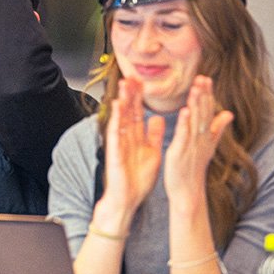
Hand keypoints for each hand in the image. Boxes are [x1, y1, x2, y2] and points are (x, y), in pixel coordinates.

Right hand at [99, 77, 163, 219]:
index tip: (141, 80)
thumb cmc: (138, 178)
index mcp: (136, 137)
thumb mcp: (152, 152)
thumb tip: (158, 118)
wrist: (128, 198)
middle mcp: (127, 137)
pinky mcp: (115, 151)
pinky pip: (116, 133)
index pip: (137, 112)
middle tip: (132, 75)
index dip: (140, 96)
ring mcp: (120, 143)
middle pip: (128, 110)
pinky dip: (116, 119)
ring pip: (121, 117)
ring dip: (122, 100)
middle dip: (130, 93)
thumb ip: (154, 135)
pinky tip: (117, 107)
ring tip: (124, 84)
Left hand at [163, 75, 233, 212]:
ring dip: (196, 104)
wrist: (188, 192)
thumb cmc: (194, 168)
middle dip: (203, 95)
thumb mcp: (208, 146)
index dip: (208, 95)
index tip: (206, 78)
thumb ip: (217, 129)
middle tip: (203, 77)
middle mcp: (201, 139)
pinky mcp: (180, 152)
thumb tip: (228, 113)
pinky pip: (183, 136)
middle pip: (204, 113)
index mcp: (206, 136)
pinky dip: (185, 123)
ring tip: (196, 87)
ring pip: (195, 121)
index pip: (208, 111)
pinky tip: (185, 110)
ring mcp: (192, 145)